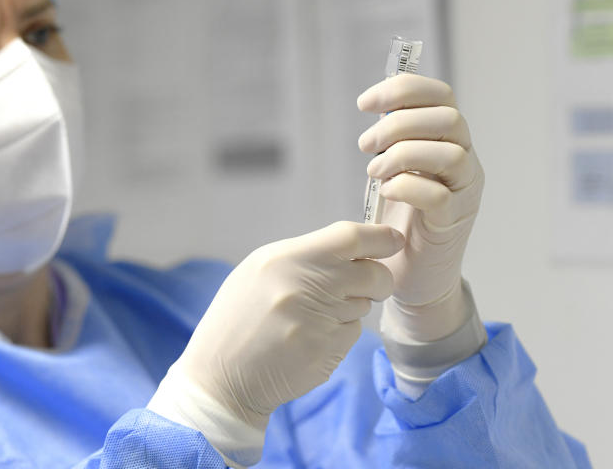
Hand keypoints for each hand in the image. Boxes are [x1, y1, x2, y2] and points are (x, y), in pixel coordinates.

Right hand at [149, 222, 400, 464]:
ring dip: (351, 307)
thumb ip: (305, 256)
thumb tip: (351, 250)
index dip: (380, 238)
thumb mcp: (259, 270)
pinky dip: (339, 333)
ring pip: (364, 306)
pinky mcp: (328, 352)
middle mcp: (306, 287)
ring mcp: (319, 322)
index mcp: (287, 258)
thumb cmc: (238, 316)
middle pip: (374, 275)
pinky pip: (353, 333)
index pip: (351, 237)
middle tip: (361, 285)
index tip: (392, 240)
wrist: (221, 375)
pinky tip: (309, 338)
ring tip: (312, 316)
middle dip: (377, 280)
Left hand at [358, 74, 483, 321]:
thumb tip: (375, 102)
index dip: (404, 89)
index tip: (364, 104)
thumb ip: (393, 137)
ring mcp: (464, 192)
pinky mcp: (453, 222)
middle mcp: (464, 161)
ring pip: (451, 153)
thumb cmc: (401, 217)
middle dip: (399, 123)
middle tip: (365, 145)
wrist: (413, 272)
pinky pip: (439, 196)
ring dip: (402, 155)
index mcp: (448, 140)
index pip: (441, 95)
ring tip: (373, 172)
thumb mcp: (394, 167)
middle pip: (448, 118)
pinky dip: (407, 187)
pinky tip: (386, 191)